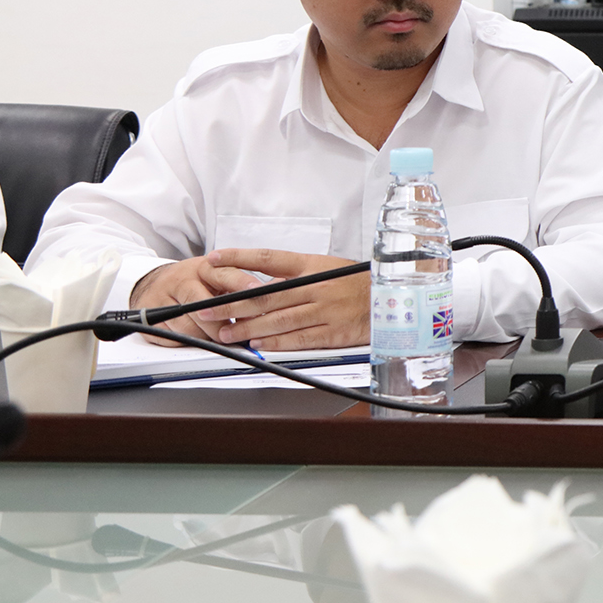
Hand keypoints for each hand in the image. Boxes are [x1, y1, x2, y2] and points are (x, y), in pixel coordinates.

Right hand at [126, 255, 290, 345]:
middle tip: (239, 333)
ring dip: (209, 336)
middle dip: (224, 322)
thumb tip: (277, 294)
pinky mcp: (152, 319)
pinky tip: (201, 338)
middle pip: (204, 305)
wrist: (155, 284)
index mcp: (205, 267)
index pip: (225, 274)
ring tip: (222, 338)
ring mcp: (164, 299)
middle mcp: (183, 280)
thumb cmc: (197, 281)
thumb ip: (241, 285)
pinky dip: (191, 341)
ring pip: (190, 325)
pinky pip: (175, 337)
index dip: (243, 283)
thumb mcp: (218, 276)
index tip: (259, 292)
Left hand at [192, 249, 370, 349]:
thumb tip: (264, 281)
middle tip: (206, 309)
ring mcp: (325, 309)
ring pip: (277, 319)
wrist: (395, 299)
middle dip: (231, 303)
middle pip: (266, 295)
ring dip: (247, 327)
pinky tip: (258, 344)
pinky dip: (276, 341)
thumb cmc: (358, 283)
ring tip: (225, 332)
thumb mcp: (329, 268)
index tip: (214, 258)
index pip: (270, 258)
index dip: (239, 258)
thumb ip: (296, 275)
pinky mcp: (333, 331)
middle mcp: (317, 286)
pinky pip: (299, 338)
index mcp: (314, 265)